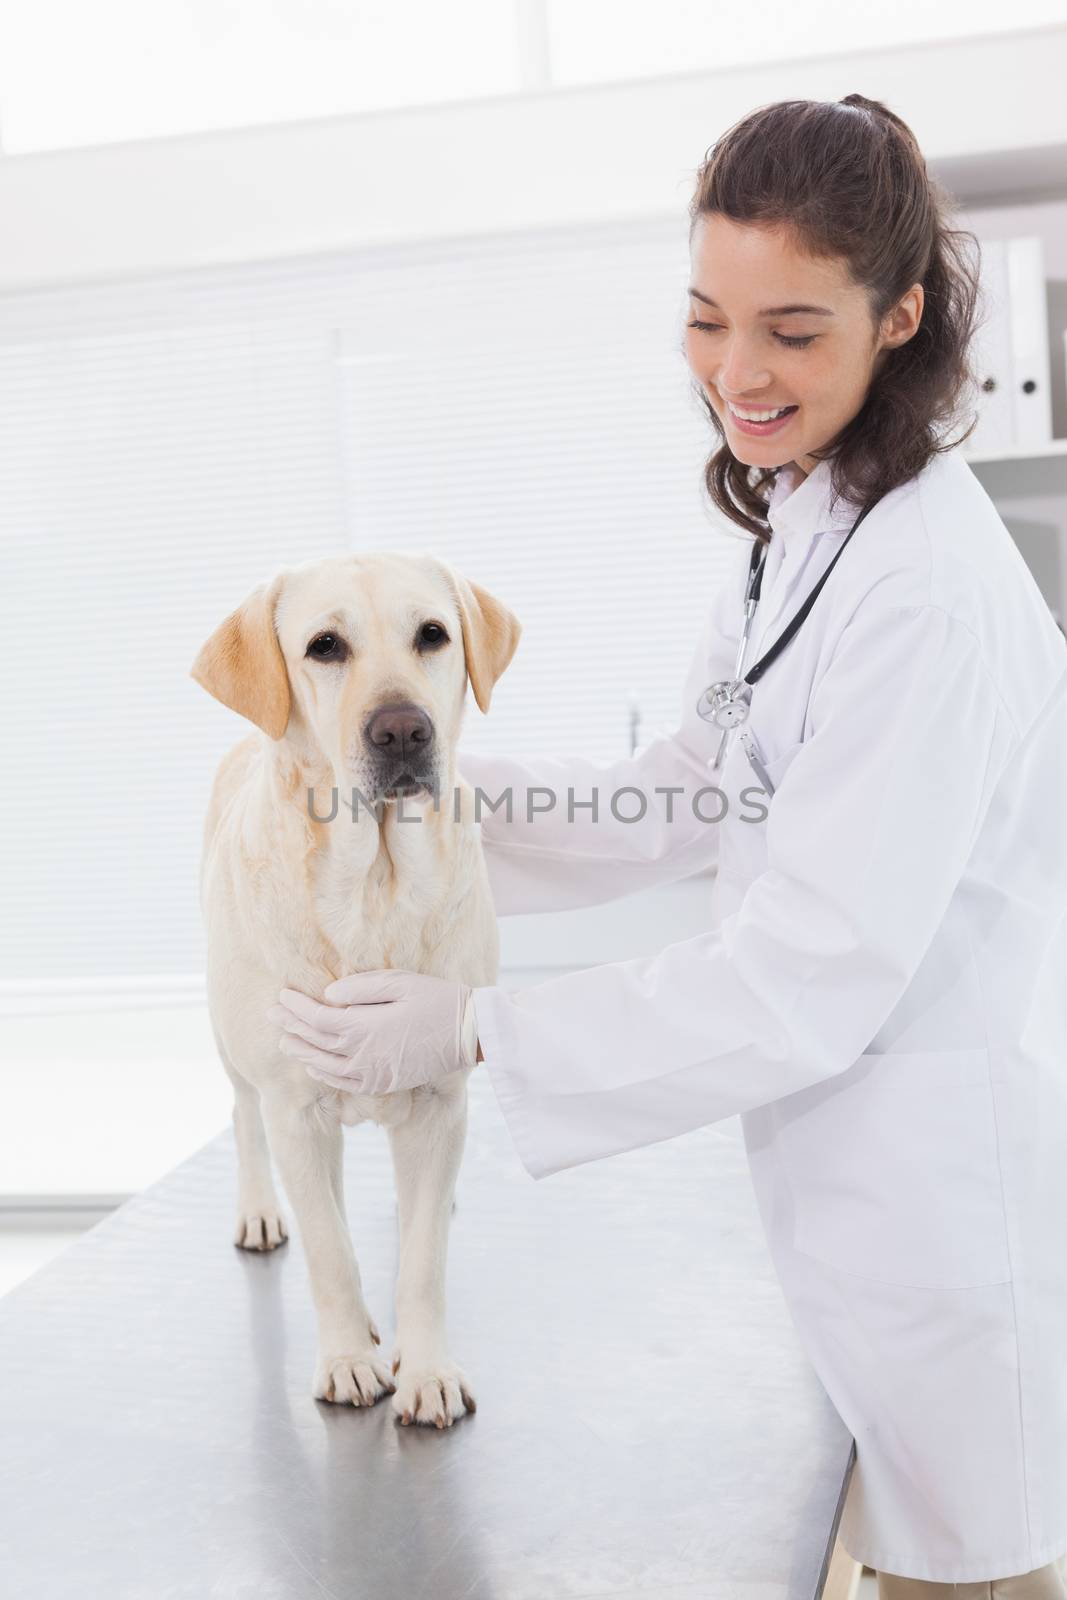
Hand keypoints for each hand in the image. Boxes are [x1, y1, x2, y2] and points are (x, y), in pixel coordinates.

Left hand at [267, 970, 479, 1095]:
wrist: (468, 1034)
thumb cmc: (436, 1000)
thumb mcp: (399, 983)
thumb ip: (360, 988)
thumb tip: (327, 994)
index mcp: (364, 1028)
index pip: (317, 1019)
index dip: (295, 1008)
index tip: (281, 995)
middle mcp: (363, 1056)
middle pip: (315, 1042)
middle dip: (291, 1027)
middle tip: (271, 1014)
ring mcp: (372, 1074)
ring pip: (325, 1067)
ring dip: (301, 1052)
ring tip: (285, 1040)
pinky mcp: (383, 1085)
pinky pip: (344, 1084)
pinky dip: (324, 1075)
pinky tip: (314, 1065)